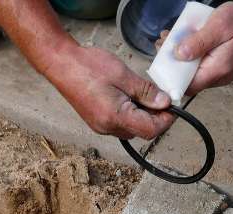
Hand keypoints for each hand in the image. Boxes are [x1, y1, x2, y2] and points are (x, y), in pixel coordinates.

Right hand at [46, 45, 174, 139]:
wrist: (60, 64)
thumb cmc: (88, 66)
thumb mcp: (123, 75)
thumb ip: (145, 92)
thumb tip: (164, 103)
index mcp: (115, 117)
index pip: (150, 130)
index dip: (165, 120)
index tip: (171, 106)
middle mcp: (107, 128)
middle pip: (142, 132)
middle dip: (154, 117)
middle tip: (158, 96)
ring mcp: (100, 127)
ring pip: (131, 129)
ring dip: (141, 115)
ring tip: (141, 94)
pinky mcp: (96, 122)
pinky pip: (119, 124)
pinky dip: (129, 114)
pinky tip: (127, 96)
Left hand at [164, 0, 232, 96]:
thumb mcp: (218, 26)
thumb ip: (199, 42)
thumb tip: (179, 55)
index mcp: (218, 70)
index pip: (188, 86)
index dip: (171, 78)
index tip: (161, 61)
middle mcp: (217, 77)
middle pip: (187, 80)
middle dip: (171, 64)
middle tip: (163, 44)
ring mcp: (217, 73)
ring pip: (191, 72)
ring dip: (177, 58)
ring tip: (169, 39)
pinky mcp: (215, 67)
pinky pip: (197, 66)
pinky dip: (187, 55)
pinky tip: (181, 41)